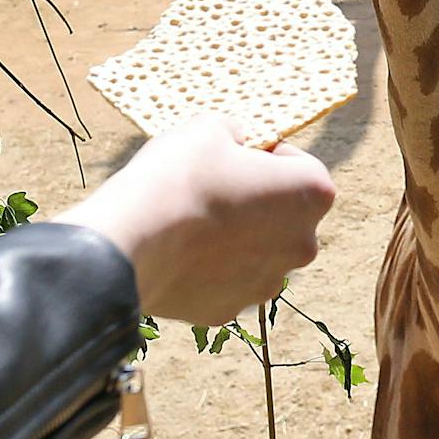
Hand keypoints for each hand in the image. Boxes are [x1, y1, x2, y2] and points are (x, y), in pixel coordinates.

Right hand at [54, 115, 335, 323]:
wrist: (125, 245)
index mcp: (313, 193)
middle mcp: (302, 244)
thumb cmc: (178, 177)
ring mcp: (266, 284)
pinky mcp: (228, 310)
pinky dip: (208, 270)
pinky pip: (224, 282)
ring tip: (192, 223)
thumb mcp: (210, 127)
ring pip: (256, 252)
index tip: (237, 157)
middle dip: (257, 201)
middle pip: (284, 215)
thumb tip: (236, 144)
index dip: (268, 157)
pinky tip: (179, 255)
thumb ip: (236, 133)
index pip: (301, 166)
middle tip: (213, 190)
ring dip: (236, 238)